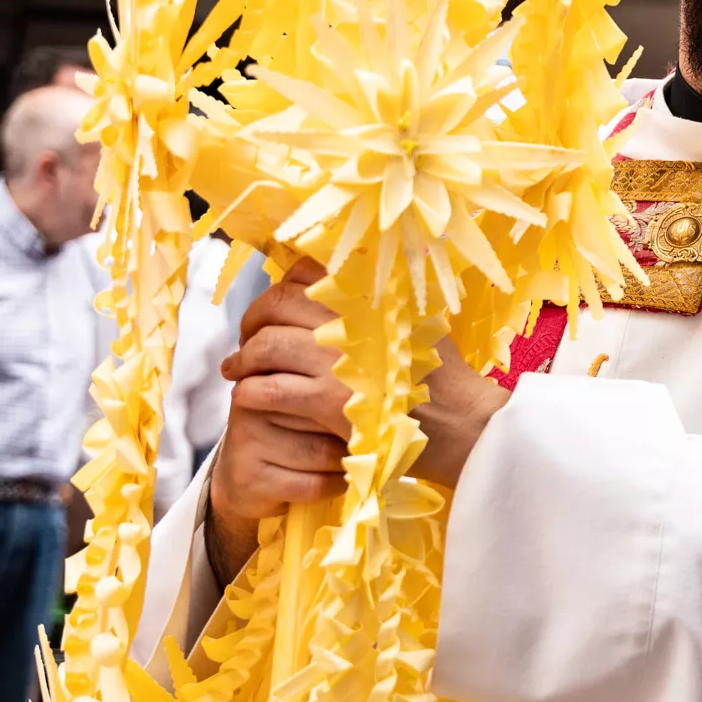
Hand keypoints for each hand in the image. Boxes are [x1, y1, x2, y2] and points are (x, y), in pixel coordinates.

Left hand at [203, 262, 511, 578]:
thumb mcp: (422, 319)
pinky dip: (251, 391)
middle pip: (277, 305)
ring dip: (245, 359)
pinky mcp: (327, 400)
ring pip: (265, 347)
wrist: (463, 428)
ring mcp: (337, 359)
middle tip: (246, 339)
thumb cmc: (443, 377)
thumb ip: (386, 297)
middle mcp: (351, 318)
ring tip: (238, 371)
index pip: (306, 273)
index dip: (280, 288)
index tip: (273, 306)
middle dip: (252, 321)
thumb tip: (349, 273)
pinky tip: (250, 397)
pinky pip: (268, 389)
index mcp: (370, 294)